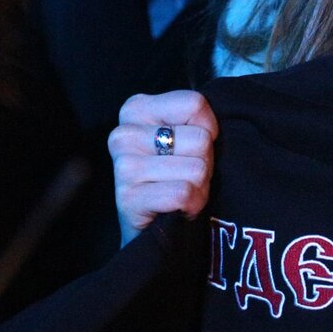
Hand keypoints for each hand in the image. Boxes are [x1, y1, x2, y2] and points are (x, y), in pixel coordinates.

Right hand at [108, 90, 218, 246]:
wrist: (154, 227)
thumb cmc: (176, 174)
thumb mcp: (186, 135)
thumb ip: (197, 120)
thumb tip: (209, 132)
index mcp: (136, 109)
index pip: (194, 103)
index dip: (207, 129)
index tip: (191, 146)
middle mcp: (123, 134)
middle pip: (201, 139)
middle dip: (204, 162)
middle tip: (185, 175)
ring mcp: (123, 167)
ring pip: (197, 169)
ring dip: (199, 187)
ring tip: (180, 191)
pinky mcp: (128, 199)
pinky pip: (184, 194)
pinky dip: (191, 205)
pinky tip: (177, 208)